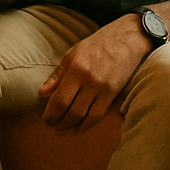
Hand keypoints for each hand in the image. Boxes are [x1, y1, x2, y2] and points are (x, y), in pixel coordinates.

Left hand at [38, 15, 149, 131]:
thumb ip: (57, 75)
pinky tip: (79, 127)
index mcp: (77, 68)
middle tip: (51, 126)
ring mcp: (103, 88)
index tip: (45, 119)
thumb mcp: (72, 54)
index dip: (50, 114)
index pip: (59, 100)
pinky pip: (98, 115)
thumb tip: (42, 94)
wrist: (127, 39)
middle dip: (58, 123)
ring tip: (62, 130)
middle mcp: (90, 80)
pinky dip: (86, 124)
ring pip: (84, 117)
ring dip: (71, 128)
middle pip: (71, 112)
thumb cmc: (97, 44)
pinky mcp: (113, 93)